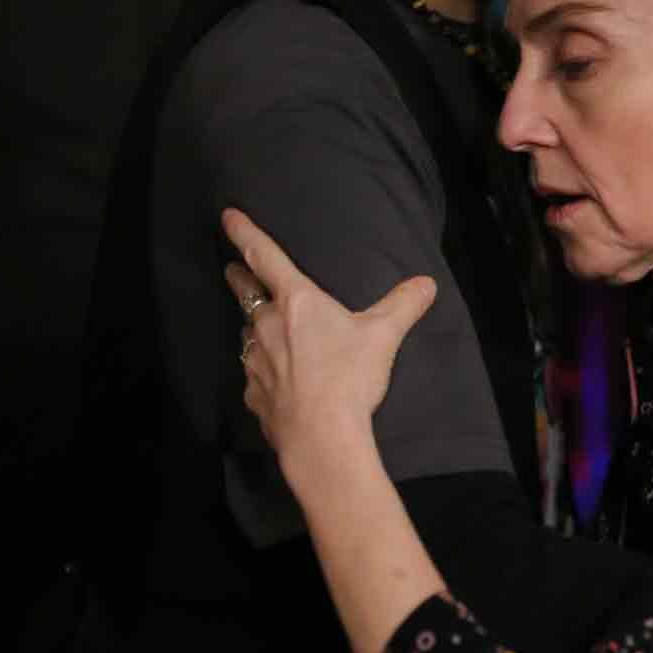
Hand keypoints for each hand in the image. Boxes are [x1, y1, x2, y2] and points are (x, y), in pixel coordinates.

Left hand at [221, 207, 435, 466]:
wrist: (321, 437)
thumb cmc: (349, 378)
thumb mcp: (383, 336)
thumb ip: (403, 306)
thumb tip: (426, 283)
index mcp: (297, 302)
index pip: (263, 256)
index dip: (244, 232)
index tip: (226, 215)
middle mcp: (267, 325)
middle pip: (245, 293)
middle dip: (238, 278)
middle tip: (233, 270)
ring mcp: (256, 361)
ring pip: (248, 335)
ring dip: (254, 328)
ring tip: (262, 330)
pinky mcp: (254, 394)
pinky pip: (255, 376)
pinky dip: (262, 371)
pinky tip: (275, 380)